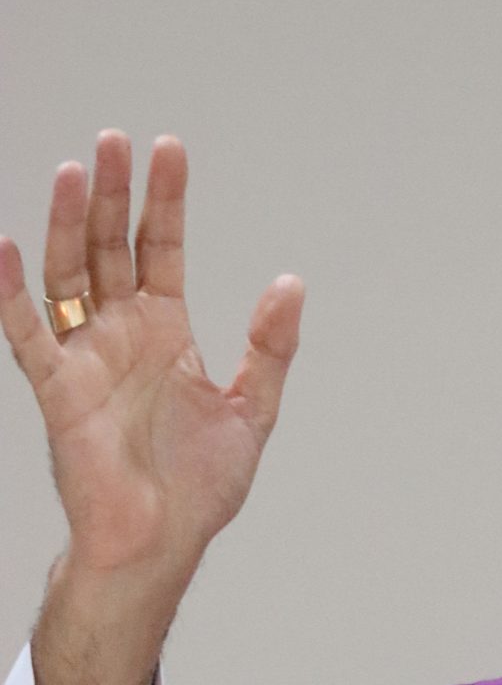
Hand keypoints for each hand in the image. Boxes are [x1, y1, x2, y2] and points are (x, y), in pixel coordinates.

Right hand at [0, 131, 302, 596]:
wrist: (160, 543)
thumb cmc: (199, 489)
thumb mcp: (251, 412)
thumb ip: (269, 348)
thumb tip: (291, 284)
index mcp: (164, 333)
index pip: (159, 248)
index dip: (163, 201)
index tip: (168, 150)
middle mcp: (120, 334)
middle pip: (108, 246)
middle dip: (111, 194)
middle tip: (115, 141)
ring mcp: (86, 357)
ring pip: (68, 273)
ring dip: (66, 223)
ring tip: (73, 172)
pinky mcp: (58, 390)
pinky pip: (27, 334)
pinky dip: (11, 293)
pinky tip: (7, 249)